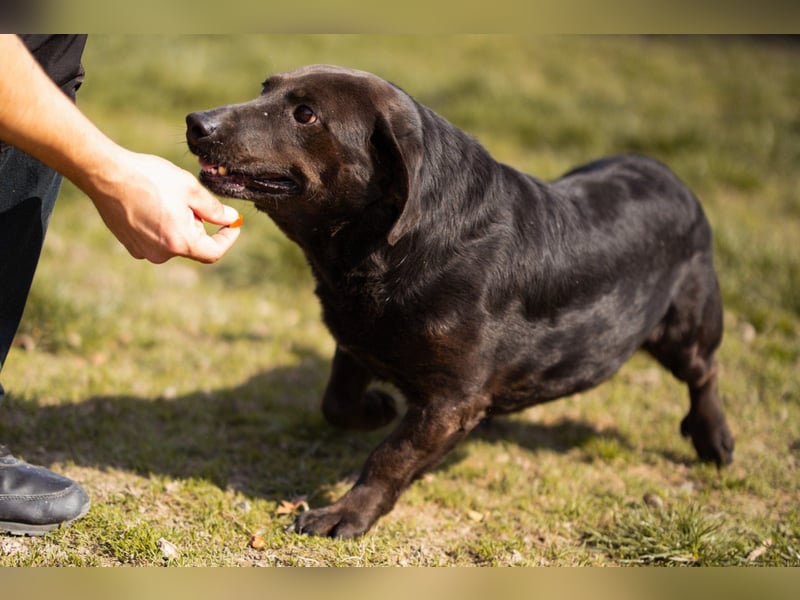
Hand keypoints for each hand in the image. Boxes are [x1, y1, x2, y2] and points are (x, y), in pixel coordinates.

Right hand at [89, 148, 240, 263]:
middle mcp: (161, 254)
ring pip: (174, 242)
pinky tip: (152, 204)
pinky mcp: (130, 245)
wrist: (105, 174)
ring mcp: (143, 251)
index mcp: (180, 242)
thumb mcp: (190, 189)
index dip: (227, 238)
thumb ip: (214, 209)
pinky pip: (156, 239)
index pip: (214, 252)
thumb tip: (230, 219)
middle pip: (193, 246)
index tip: (233, 224)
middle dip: (199, 225)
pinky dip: (161, 226)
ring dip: (179, 225)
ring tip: (167, 199)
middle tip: (190, 199)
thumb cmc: (149, 178)